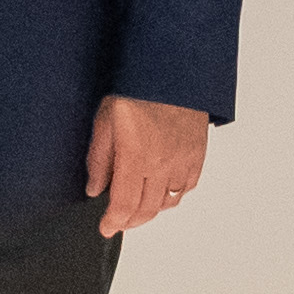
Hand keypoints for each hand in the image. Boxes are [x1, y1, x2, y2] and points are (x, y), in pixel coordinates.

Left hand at [86, 94, 207, 239]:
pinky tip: (163, 188)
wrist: (171, 66)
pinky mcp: (198, 151)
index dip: (114, 222)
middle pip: (148, 209)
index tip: (107, 227)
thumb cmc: (136, 86)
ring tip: (138, 205)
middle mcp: (162, 162)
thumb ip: (99, 158)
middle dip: (131, 221)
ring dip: (152, 209)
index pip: (125, 205)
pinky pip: (188, 185)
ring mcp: (183, 159)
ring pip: (169, 201)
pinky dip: (175, 193)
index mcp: (136, 155)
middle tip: (119, 221)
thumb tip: (94, 187)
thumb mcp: (105, 118)